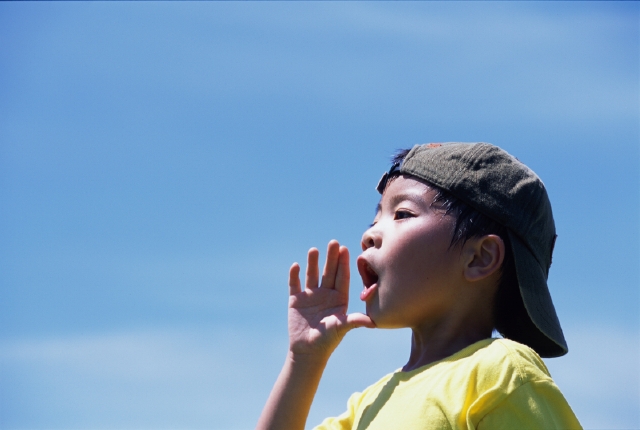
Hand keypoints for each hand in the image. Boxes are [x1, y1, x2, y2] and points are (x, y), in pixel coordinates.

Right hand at [288, 240, 374, 359]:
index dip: (344, 263)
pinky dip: (294, 275)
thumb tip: (373, 322)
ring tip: (314, 250)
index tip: (346, 249)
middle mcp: (326, 294)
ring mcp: (310, 296)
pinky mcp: (296, 300)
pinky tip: (296, 266)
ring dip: (313, 263)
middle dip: (331, 258)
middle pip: (329, 272)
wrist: (307, 351)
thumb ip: (354, 321)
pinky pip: (295, 284)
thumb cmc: (327, 341)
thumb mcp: (341, 329)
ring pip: (312, 275)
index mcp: (339, 298)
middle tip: (334, 242)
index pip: (342, 277)